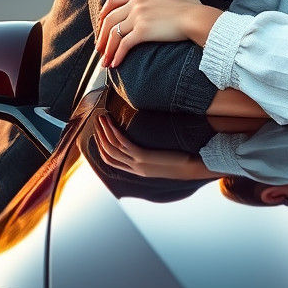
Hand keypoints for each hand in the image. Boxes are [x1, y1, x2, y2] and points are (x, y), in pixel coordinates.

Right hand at [93, 116, 209, 179]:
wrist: (190, 169)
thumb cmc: (180, 161)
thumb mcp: (161, 160)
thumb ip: (151, 154)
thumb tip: (148, 143)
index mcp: (136, 170)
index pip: (111, 160)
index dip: (101, 146)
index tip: (97, 134)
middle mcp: (134, 168)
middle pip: (108, 152)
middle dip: (100, 136)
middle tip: (96, 121)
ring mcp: (137, 163)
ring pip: (113, 146)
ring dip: (105, 131)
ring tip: (101, 117)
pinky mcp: (143, 157)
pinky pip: (123, 144)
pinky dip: (114, 132)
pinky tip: (111, 123)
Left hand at [97, 0, 201, 67]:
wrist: (197, 18)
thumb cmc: (192, 6)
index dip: (103, 12)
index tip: (100, 23)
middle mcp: (136, 3)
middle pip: (109, 19)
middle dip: (102, 35)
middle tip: (100, 47)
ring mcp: (138, 16)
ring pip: (114, 33)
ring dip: (107, 49)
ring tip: (106, 60)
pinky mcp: (143, 31)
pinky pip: (124, 44)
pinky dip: (117, 55)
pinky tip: (116, 63)